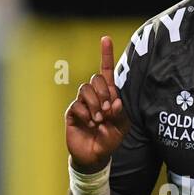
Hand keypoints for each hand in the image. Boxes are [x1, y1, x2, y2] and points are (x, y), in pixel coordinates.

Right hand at [65, 36, 130, 173]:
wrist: (94, 156)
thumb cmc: (109, 140)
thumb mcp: (121, 127)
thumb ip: (121, 113)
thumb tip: (116, 100)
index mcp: (108, 96)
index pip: (106, 71)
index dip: (106, 55)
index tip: (106, 39)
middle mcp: (94, 96)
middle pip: (96, 79)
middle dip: (104, 94)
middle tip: (108, 112)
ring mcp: (82, 103)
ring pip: (85, 89)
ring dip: (95, 105)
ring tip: (99, 120)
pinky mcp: (72, 112)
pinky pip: (77, 104)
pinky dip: (86, 114)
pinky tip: (90, 124)